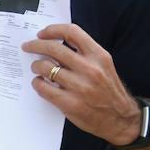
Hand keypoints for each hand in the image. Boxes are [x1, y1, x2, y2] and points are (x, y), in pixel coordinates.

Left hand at [22, 23, 141, 145]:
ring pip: (45, 67)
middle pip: (53, 48)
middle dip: (36, 45)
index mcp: (99, 56)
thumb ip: (83, 53)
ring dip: (35, 65)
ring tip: (36, 68)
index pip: (72, 32)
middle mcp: (90, 69)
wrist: (121, 120)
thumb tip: (53, 43)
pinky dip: (37, 83)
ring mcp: (80, 87)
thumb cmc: (108, 91)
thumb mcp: (103, 66)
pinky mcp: (70, 103)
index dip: (53, 30)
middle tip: (28, 46)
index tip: (42, 33)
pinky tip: (39, 82)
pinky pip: (43, 87)